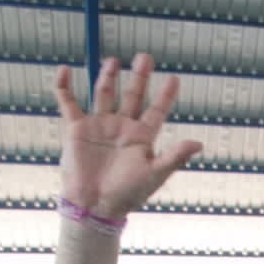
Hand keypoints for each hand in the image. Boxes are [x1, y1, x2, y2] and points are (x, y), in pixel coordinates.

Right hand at [52, 54, 201, 219]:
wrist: (94, 206)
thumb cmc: (127, 194)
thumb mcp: (154, 174)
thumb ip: (175, 156)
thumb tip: (199, 143)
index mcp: (141, 137)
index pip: (156, 111)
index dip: (165, 95)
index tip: (174, 78)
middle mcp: (121, 128)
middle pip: (132, 95)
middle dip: (139, 77)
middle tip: (145, 57)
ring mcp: (99, 126)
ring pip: (104, 94)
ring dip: (108, 77)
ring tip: (114, 60)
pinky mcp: (77, 129)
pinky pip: (68, 102)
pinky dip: (64, 87)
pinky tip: (65, 70)